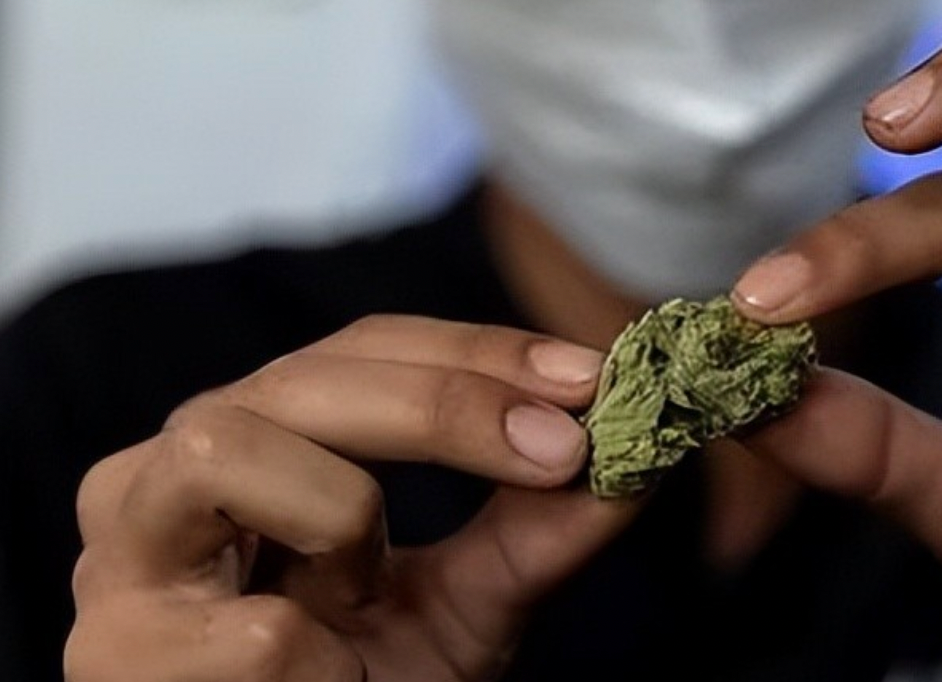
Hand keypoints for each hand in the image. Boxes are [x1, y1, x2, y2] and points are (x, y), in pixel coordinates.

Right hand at [66, 316, 633, 681]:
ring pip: (225, 448)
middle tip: (560, 446)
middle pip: (299, 378)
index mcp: (258, 439)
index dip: (476, 352)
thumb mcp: (475, 599)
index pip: (362, 351)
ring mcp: (126, 556)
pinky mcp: (118, 652)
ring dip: (339, 518)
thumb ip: (544, 528)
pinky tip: (323, 676)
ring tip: (363, 592)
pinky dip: (321, 657)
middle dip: (444, 404)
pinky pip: (252, 628)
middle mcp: (172, 473)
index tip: (589, 377)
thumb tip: (643, 455)